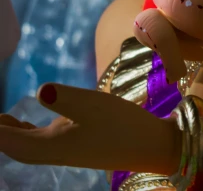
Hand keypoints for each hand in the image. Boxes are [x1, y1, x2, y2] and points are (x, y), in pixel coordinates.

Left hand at [0, 84, 178, 173]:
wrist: (150, 145)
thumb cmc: (122, 124)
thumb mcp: (94, 104)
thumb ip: (64, 97)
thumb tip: (40, 90)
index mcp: (52, 145)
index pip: (10, 140)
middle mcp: (55, 150)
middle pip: (16, 146)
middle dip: (1, 133)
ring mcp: (66, 149)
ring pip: (28, 145)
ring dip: (13, 134)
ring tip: (2, 119)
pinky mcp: (78, 144)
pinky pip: (43, 141)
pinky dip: (29, 132)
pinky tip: (34, 123)